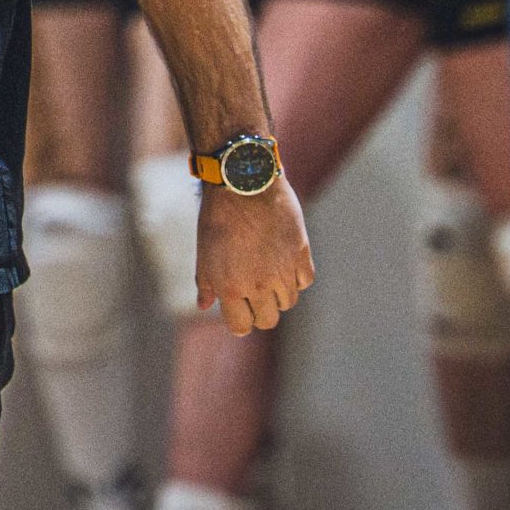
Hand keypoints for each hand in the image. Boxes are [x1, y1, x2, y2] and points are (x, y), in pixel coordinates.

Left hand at [195, 174, 313, 331]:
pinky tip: (285, 264)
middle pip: (268, 320)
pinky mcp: (301, 254)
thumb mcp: (204, 252)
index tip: (239, 312)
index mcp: (231, 288)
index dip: (239, 322)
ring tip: (268, 276)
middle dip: (260, 312)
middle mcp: (259, 285)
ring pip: (288, 302)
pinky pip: (305, 281)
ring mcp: (283, 271)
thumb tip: (204, 306)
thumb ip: (206, 283)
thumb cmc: (218, 216)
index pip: (241, 327)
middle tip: (255, 297)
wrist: (243, 182)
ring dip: (278, 295)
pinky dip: (296, 278)